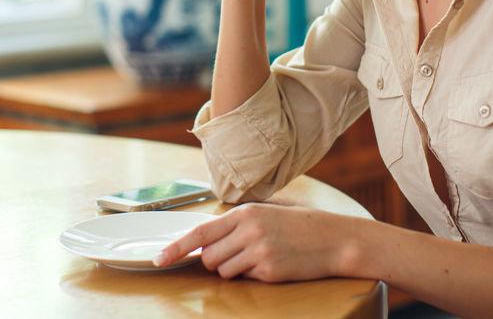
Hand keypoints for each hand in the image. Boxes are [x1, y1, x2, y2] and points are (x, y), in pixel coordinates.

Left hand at [153, 203, 357, 281]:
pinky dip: (254, 276)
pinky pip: (246, 279)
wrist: (335, 239)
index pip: (201, 232)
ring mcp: (259, 251)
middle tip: (238, 254)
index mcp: (245, 212)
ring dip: (234, 269)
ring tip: (260, 257)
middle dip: (215, 261)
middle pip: (208, 257)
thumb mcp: (267, 212)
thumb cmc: (299, 225)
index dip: (176, 248)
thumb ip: (237, 223)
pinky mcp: (269, 271)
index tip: (158, 259)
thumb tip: (205, 239)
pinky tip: (274, 263)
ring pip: (223, 271)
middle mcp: (249, 230)